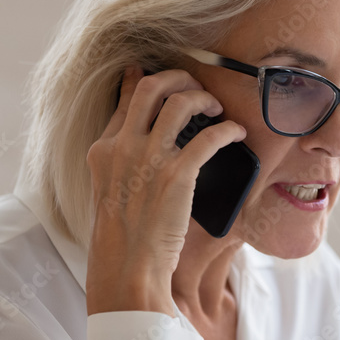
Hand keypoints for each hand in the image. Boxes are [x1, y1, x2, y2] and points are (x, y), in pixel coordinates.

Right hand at [84, 64, 246, 315]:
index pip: (127, 99)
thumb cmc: (124, 237)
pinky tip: (236, 133)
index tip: (156, 72)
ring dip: (204, 98)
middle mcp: (123, 146)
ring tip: (217, 108)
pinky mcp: (176, 175)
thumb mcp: (111, 191)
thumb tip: (137, 141)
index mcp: (104, 149)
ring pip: (180, 103)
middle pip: (152, 87)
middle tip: (196, 89)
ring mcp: (149, 159)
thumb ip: (122, 161)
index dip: (145, 80)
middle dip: (179, 78)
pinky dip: (227, 130)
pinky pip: (209, 137)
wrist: (127, 267)